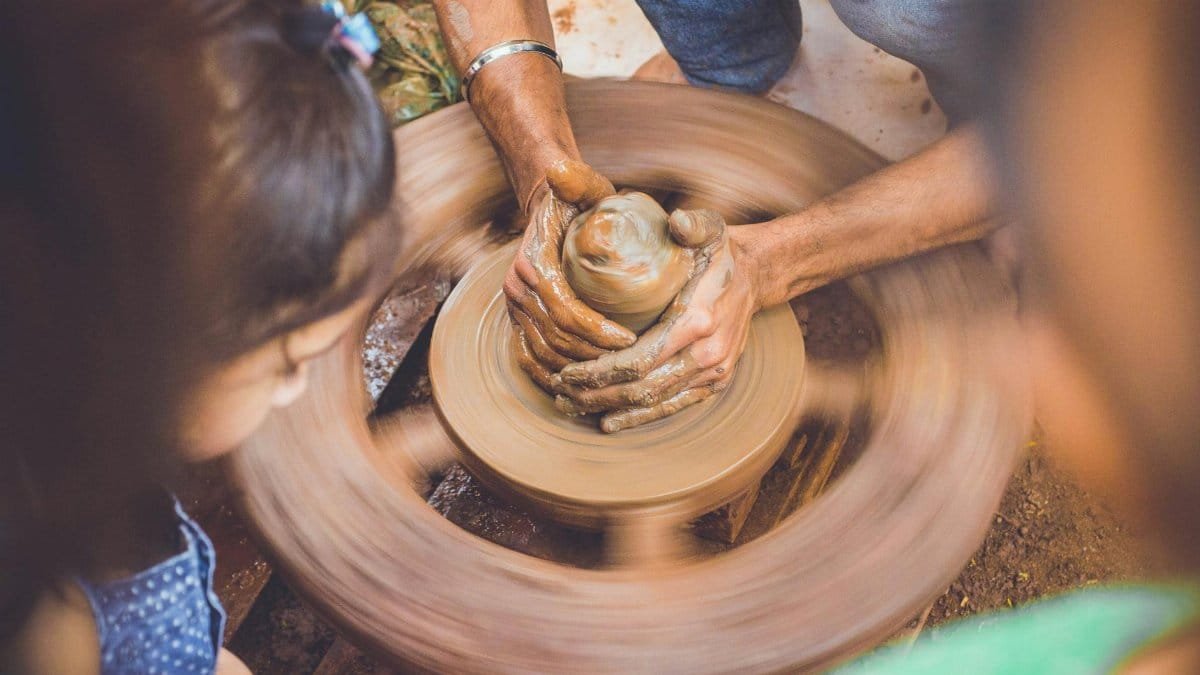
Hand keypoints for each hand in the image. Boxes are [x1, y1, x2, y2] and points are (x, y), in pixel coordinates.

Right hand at [505, 159, 636, 389]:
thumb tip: (560, 170)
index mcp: (532, 264)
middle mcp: (516, 289)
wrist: (546, 207)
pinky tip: (578, 388)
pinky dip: (551, 376)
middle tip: (631, 363)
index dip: (597, 332)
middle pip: (556, 339)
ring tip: (613, 375)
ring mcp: (514, 308)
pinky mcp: (517, 320)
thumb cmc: (575, 199)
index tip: (631, 339)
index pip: (566, 311)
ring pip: (543, 354)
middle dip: (594, 357)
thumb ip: (578, 180)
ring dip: (577, 370)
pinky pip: (528, 358)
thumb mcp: (582, 186)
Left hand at [551, 209, 761, 431]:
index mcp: (698, 321)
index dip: (600, 372)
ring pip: (654, 402)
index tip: (568, 371)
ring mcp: (713, 373)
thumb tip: (677, 220)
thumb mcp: (710, 228)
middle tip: (560, 394)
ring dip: (612, 408)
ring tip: (574, 406)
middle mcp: (707, 355)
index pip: (640, 359)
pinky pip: (674, 407)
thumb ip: (692, 224)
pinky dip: (641, 417)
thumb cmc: (721, 252)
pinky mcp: (715, 383)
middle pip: (642, 388)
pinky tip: (610, 421)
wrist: (757, 276)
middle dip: (597, 395)